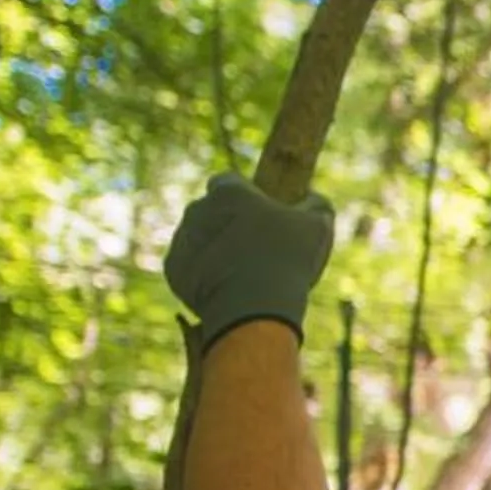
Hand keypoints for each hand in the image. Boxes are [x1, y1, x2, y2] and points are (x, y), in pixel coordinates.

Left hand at [165, 173, 335, 347]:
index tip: (260, 213)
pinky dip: (203, 273)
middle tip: (253, 247)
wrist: (254, 309)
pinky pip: (189, 264)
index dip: (245, 195)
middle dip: (226, 222)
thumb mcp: (317, 227)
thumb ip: (315, 203)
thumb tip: (311, 197)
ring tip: (242, 272)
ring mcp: (182, 239)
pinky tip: (227, 287)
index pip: (230, 181)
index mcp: (229, 191)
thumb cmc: (288, 260)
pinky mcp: (173, 268)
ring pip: (198, 236)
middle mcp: (197, 209)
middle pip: (211, 209)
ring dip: (214, 247)